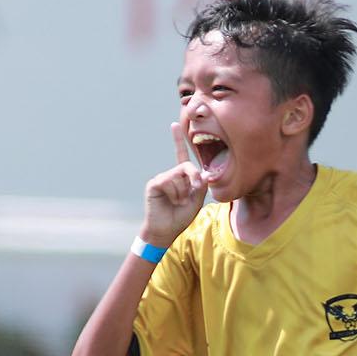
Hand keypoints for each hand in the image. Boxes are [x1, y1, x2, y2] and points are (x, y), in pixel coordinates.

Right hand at [142, 123, 207, 248]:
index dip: (178, 140)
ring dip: (182, 193)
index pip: (181, 156)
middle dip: (193, 180)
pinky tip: (169, 202)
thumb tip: (202, 173)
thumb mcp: (196, 201)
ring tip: (177, 203)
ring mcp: (161, 178)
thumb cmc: (180, 216)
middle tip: (190, 195)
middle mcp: (171, 175)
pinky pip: (169, 182)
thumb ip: (200, 186)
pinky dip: (174, 194)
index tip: (174, 125)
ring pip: (179, 177)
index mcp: (181, 178)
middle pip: (186, 167)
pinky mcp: (154, 183)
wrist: (165, 230)